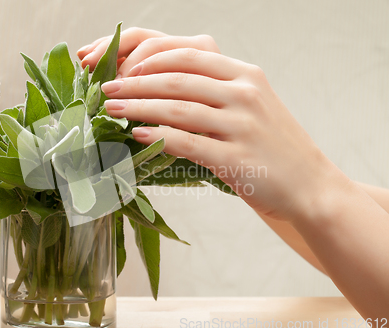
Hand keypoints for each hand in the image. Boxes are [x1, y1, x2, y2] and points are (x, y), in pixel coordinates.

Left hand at [78, 28, 350, 223]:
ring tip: (110, 108)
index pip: (188, 55)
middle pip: (176, 79)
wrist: (310, 185)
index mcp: (245, 75)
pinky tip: (135, 134)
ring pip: (176, 108)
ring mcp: (242, 124)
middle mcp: (244, 93)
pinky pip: (187, 142)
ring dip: (137, 106)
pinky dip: (157, 136)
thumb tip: (159, 90)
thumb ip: (214, 92)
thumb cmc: (273, 146)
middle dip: (134, 82)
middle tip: (105, 88)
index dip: (150, 59)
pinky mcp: (236, 157)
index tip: (123, 68)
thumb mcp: (250, 106)